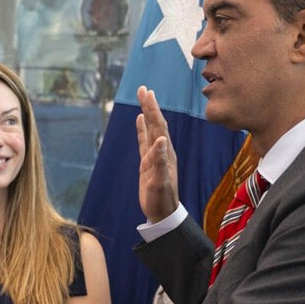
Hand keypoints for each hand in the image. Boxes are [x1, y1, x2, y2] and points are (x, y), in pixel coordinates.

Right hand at [136, 86, 178, 222]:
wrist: (163, 213)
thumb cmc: (161, 200)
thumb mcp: (160, 182)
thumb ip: (159, 161)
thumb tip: (160, 139)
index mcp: (165, 152)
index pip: (158, 126)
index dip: (152, 109)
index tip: (146, 93)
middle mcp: (162, 150)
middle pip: (155, 123)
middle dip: (149, 106)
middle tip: (143, 89)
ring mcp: (155, 155)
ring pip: (150, 129)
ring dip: (146, 114)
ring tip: (143, 98)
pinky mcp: (148, 162)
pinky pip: (144, 141)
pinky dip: (142, 129)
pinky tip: (139, 120)